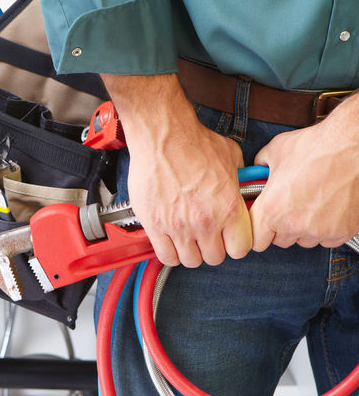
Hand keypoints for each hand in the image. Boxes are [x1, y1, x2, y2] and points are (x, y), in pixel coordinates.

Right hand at [101, 73, 251, 266]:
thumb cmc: (193, 142)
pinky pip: (165, 256)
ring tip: (187, 238)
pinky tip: (170, 239)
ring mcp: (178, 226)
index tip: (229, 238)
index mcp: (228, 208)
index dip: (235, 244)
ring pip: (190, 261)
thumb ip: (239, 180)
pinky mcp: (155, 225)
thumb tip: (241, 187)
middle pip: (215, 258)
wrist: (162, 135)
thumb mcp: (231, 158)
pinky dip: (170, 252)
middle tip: (206, 236)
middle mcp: (205, 222)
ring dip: (191, 252)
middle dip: (212, 248)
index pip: (240, 249)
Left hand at [250, 94, 358, 250]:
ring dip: (302, 227)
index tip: (261, 222)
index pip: (255, 240)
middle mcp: (293, 224)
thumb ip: (260, 166)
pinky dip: (324, 228)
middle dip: (279, 226)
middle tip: (287, 205)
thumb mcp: (276, 150)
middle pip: (278, 240)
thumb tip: (257, 171)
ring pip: (302, 240)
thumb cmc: (319, 147)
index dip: (257, 230)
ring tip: (309, 202)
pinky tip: (326, 207)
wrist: (355, 146)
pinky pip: (325, 239)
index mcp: (271, 209)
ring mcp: (319, 231)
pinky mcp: (341, 233)